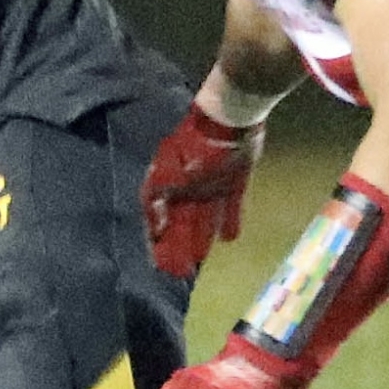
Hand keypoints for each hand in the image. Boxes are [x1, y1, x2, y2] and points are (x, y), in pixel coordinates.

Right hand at [142, 103, 263, 278]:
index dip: (156, 236)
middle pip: (180, 221)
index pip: (156, 214)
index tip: (155, 259)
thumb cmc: (196, 143)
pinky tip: (229, 239)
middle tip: (175, 270)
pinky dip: (229, 221)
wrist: (230, 118)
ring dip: (199, 238)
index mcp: (167, 180)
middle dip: (176, 244)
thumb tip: (155, 225)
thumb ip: (161, 198)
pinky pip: (230, 206)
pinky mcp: (234, 181)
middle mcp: (186, 185)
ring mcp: (210, 184)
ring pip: (203, 217)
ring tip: (197, 260)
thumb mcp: (172, 172)